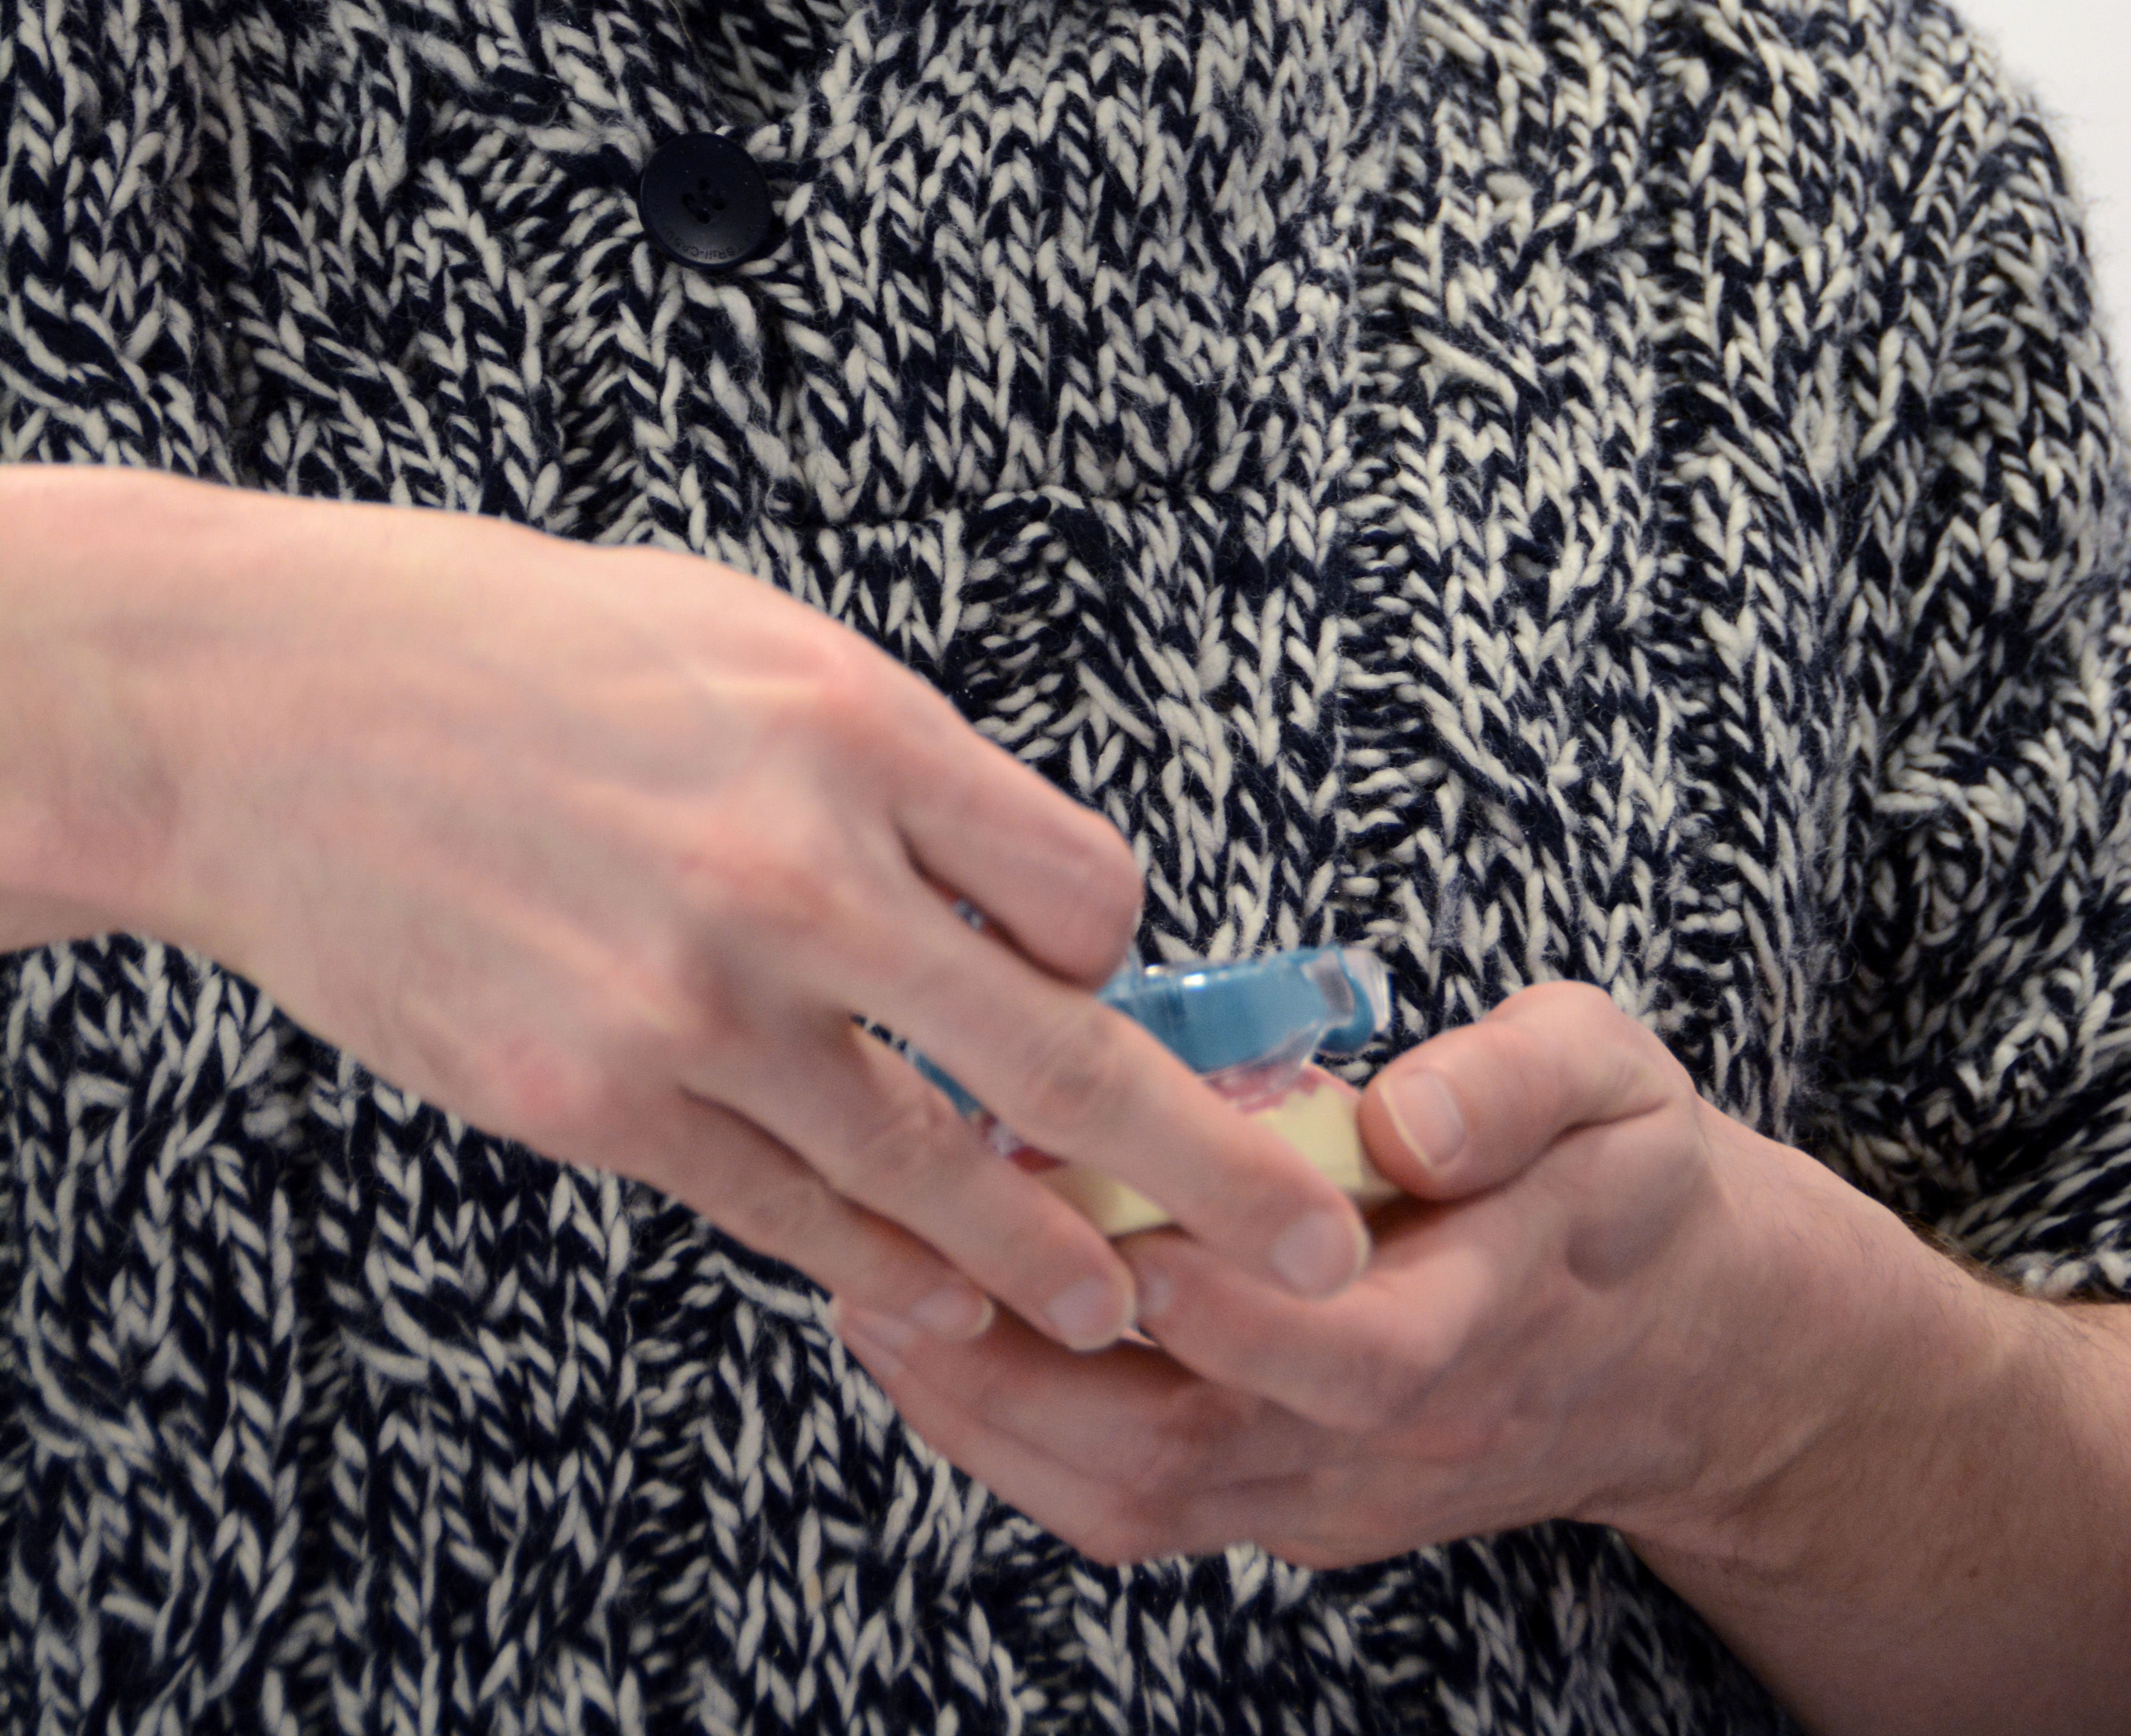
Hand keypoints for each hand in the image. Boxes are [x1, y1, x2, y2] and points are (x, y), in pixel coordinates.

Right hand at [0, 469, 1372, 1352]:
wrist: (278, 709)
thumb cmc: (514, 646)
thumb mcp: (741, 637)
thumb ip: (885, 759)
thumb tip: (993, 886)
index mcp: (853, 728)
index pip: (1080, 888)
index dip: (1112, 947)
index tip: (1093, 967)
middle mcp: (799, 873)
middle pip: (1063, 1055)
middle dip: (1208, 1168)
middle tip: (1314, 1247)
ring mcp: (696, 1004)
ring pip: (928, 1175)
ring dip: (1039, 1254)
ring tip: (1122, 1308)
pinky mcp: (599, 1100)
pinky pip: (783, 1210)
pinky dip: (871, 1261)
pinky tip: (931, 1298)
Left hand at [830, 980, 1812, 1564]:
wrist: (1684, 1343)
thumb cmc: (1620, 1172)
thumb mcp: (1613, 1076)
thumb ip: (1519, 1082)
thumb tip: (1407, 1119)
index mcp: (1490, 1311)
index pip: (1346, 1356)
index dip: (1221, 1313)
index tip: (1104, 1235)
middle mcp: (1401, 1431)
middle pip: (1200, 1451)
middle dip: (1034, 1366)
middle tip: (906, 1258)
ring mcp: (1336, 1489)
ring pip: (1143, 1496)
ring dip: (995, 1409)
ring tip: (875, 1295)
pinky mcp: (1288, 1502)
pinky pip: (1139, 1505)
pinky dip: (1020, 1441)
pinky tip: (936, 1346)